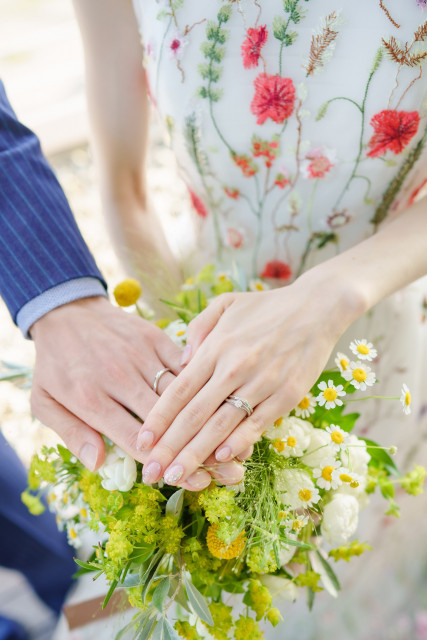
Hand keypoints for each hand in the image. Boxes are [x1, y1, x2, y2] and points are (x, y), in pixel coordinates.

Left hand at [30, 296, 245, 489]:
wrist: (66, 310)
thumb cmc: (56, 362)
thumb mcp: (44, 401)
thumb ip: (71, 433)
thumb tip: (97, 463)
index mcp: (92, 398)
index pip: (134, 440)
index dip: (165, 465)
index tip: (191, 483)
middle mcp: (120, 378)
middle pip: (167, 422)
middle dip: (197, 450)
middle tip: (225, 473)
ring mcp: (141, 356)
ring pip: (182, 394)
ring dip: (208, 422)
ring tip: (233, 446)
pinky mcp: (155, 338)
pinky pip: (184, 366)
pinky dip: (203, 386)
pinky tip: (223, 406)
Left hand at [137, 267, 364, 486]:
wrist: (317, 308)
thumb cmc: (267, 307)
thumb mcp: (226, 304)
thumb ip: (198, 329)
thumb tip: (181, 362)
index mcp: (216, 347)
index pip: (178, 390)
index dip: (158, 419)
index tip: (141, 441)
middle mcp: (234, 367)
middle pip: (194, 415)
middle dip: (169, 447)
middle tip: (150, 473)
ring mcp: (261, 383)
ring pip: (221, 426)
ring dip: (196, 455)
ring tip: (176, 476)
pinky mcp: (286, 396)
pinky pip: (257, 424)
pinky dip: (238, 443)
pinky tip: (220, 459)